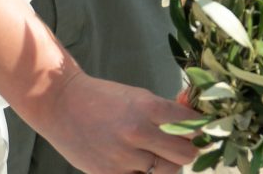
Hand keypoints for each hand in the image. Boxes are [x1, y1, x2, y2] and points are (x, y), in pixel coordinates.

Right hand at [26, 73, 197, 171]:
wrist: (61, 105)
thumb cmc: (104, 98)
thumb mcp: (139, 96)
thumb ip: (166, 112)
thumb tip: (195, 120)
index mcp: (148, 107)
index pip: (192, 125)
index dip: (200, 128)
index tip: (200, 129)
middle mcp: (138, 133)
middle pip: (186, 154)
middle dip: (188, 149)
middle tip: (181, 145)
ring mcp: (123, 158)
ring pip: (167, 171)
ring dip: (167, 164)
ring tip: (157, 154)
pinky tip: (139, 164)